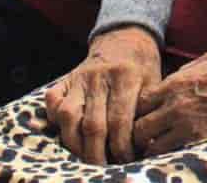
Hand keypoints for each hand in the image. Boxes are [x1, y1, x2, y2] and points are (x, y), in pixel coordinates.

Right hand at [45, 26, 161, 164]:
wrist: (125, 38)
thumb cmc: (143, 66)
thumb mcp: (154, 81)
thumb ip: (148, 109)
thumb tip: (146, 144)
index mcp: (127, 76)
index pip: (120, 120)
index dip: (121, 146)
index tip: (127, 159)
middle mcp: (100, 76)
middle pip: (93, 124)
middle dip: (97, 153)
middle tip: (104, 167)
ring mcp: (80, 77)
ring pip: (68, 115)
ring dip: (75, 143)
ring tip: (85, 157)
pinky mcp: (66, 78)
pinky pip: (52, 100)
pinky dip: (53, 119)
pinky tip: (65, 132)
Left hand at [132, 48, 206, 155]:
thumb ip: (183, 72)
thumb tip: (170, 83)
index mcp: (175, 83)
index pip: (139, 102)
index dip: (141, 109)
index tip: (148, 112)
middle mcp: (176, 106)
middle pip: (139, 128)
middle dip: (141, 132)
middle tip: (149, 133)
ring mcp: (189, 125)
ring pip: (152, 146)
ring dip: (155, 146)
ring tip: (163, 143)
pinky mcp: (203, 139)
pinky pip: (174, 152)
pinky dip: (172, 152)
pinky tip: (179, 147)